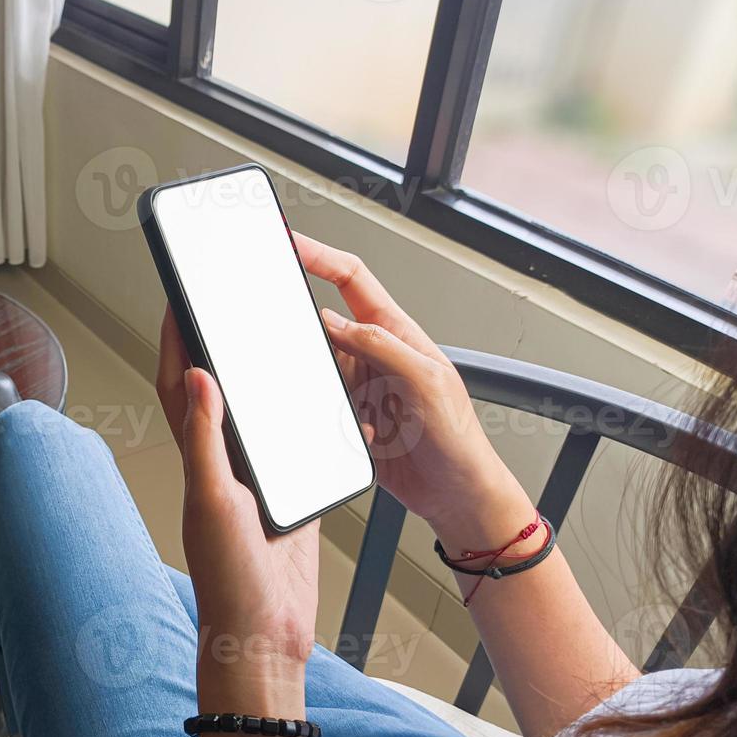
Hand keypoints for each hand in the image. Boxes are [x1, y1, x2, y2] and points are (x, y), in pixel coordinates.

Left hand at [156, 311, 317, 713]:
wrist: (266, 636)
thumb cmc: (231, 582)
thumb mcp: (215, 503)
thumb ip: (206, 440)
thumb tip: (194, 376)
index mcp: (199, 461)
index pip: (178, 387)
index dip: (174, 341)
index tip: (179, 297)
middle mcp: (224, 466)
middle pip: (217, 391)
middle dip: (218, 345)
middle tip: (226, 301)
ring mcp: (257, 481)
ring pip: (257, 415)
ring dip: (260, 378)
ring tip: (270, 334)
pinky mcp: (290, 496)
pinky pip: (296, 446)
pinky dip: (302, 418)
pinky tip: (316, 397)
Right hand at [291, 232, 533, 546]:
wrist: (454, 494)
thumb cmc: (458, 439)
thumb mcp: (426, 381)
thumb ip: (381, 345)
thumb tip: (335, 321)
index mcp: (397, 333)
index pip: (351, 278)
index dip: (320, 255)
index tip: (289, 242)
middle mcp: (373, 355)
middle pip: (322, 321)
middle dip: (300, 324)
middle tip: (277, 324)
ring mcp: (358, 387)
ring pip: (314, 367)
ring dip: (314, 382)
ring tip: (331, 397)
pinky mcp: (346, 418)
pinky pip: (315, 404)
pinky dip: (318, 413)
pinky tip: (343, 428)